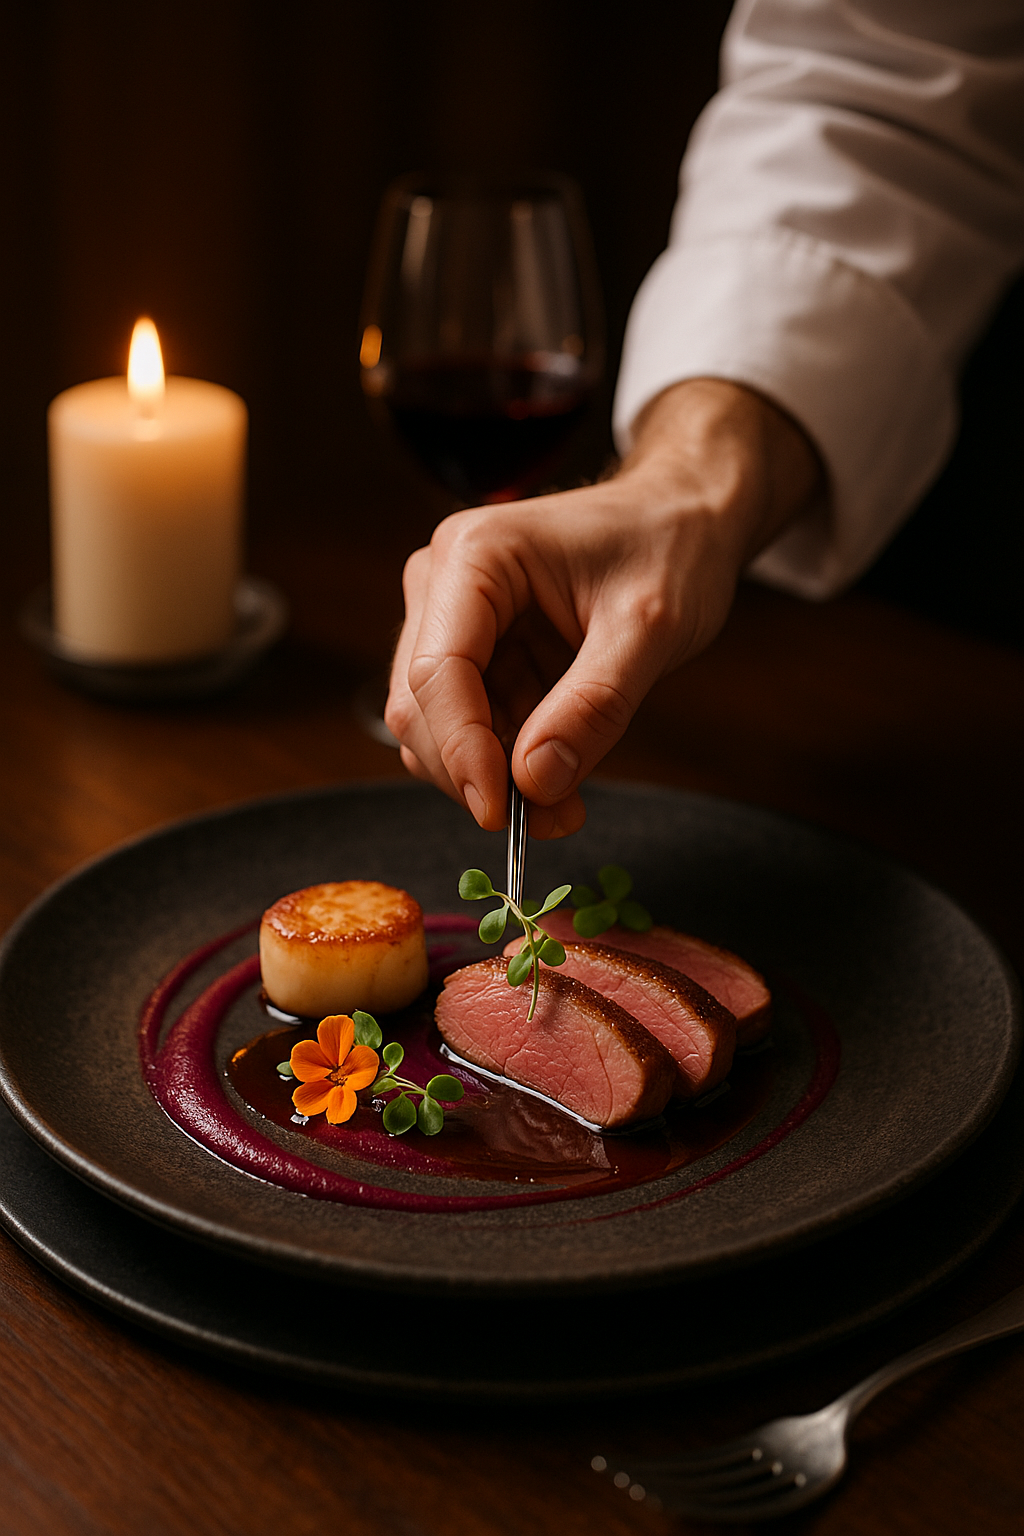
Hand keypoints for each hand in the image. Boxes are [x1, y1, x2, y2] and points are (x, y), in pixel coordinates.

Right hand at [385, 378, 821, 836]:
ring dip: (492, 777)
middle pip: (421, 707)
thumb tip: (534, 783)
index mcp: (475, 556)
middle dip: (478, 773)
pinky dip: (506, 764)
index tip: (501, 815)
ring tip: (567, 803)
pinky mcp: (474, 651)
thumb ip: (594, 704)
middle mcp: (443, 582)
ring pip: (437, 727)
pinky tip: (559, 778)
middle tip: (555, 818)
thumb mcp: (651, 628)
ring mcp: (451, 618)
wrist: (683, 518)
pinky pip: (471, 726)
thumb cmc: (670, 547)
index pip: (436, 671)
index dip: (461, 752)